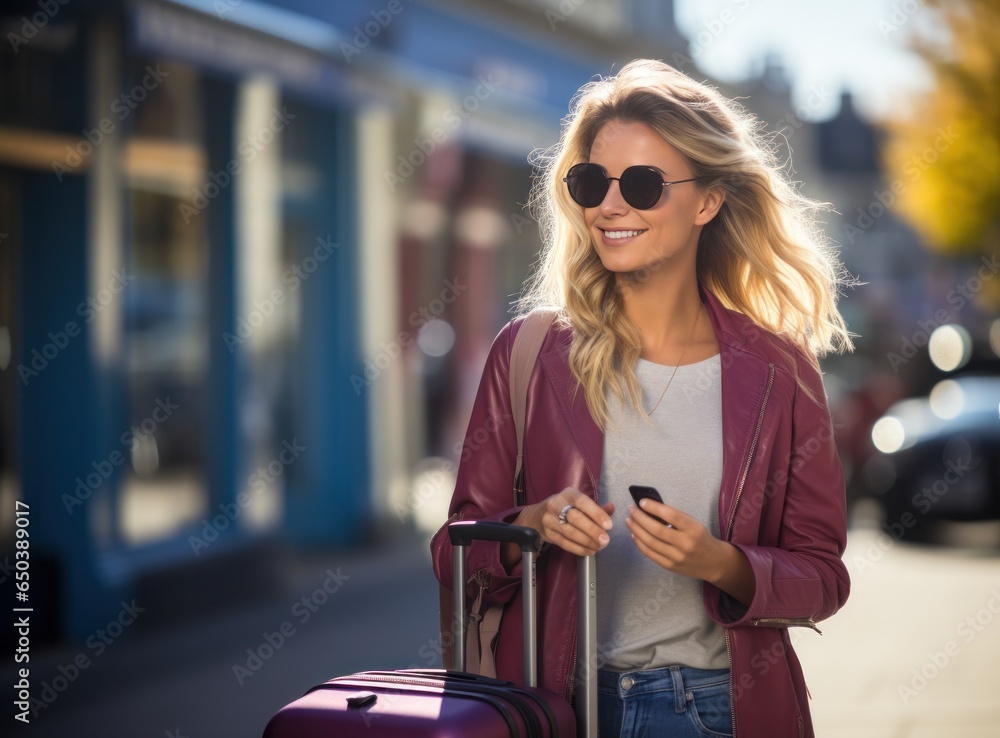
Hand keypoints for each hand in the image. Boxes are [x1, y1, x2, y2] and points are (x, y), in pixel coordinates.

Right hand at [515, 488, 614, 556]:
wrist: (537, 516)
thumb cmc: (564, 508)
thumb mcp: (578, 503)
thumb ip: (596, 507)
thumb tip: (612, 507)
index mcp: (568, 494)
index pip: (582, 502)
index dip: (596, 513)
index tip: (609, 525)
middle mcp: (556, 504)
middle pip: (576, 518)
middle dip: (592, 530)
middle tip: (606, 540)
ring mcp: (549, 520)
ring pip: (570, 532)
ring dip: (587, 541)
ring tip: (600, 546)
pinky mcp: (547, 534)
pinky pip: (565, 543)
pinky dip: (579, 549)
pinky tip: (589, 550)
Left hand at [626, 497, 754, 604]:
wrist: (714, 562)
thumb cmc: (701, 538)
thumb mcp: (694, 523)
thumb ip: (675, 517)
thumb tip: (649, 508)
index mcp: (694, 529)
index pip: (671, 515)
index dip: (654, 508)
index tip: (642, 502)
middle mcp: (685, 544)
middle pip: (656, 530)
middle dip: (640, 518)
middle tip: (631, 509)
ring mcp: (677, 557)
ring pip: (650, 542)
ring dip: (636, 530)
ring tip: (629, 520)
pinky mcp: (670, 566)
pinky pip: (650, 554)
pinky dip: (639, 543)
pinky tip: (634, 534)